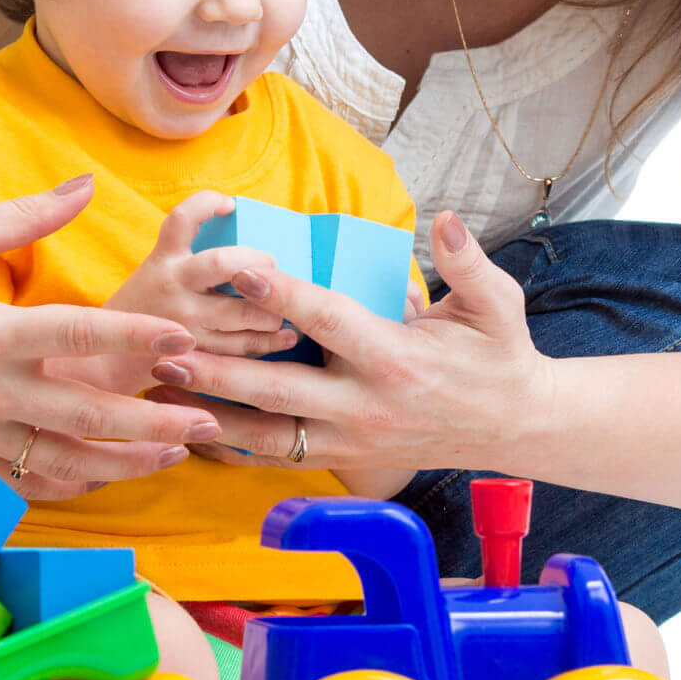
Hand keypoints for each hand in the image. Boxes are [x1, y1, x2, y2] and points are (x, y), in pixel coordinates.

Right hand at [0, 177, 222, 500]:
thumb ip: (27, 217)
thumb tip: (88, 184)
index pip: (75, 335)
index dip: (135, 336)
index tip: (184, 337)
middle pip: (83, 414)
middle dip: (152, 419)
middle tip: (207, 414)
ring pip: (63, 460)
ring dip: (126, 460)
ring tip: (179, 449)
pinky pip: (28, 481)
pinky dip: (76, 482)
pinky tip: (118, 471)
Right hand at [105, 192, 301, 361]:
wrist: (110, 359)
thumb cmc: (146, 309)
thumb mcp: (157, 274)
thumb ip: (192, 262)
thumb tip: (251, 255)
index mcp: (162, 260)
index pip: (182, 219)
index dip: (206, 204)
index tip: (229, 204)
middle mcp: (171, 286)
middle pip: (223, 264)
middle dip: (258, 262)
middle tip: (273, 266)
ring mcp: (182, 322)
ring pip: (240, 312)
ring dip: (272, 310)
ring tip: (285, 310)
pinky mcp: (193, 354)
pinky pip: (238, 347)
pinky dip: (267, 342)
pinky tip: (284, 336)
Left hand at [144, 211, 553, 475]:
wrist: (515, 427)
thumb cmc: (499, 355)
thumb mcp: (497, 304)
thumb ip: (467, 261)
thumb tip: (443, 217)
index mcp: (398, 358)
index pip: (330, 322)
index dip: (284, 296)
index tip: (242, 271)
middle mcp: (368, 406)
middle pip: (280, 389)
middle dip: (220, 370)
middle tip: (168, 348)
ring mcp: (353, 441)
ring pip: (269, 436)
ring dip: (214, 414)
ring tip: (166, 388)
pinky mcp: (345, 462)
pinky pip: (281, 460)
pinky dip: (237, 448)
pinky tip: (196, 430)